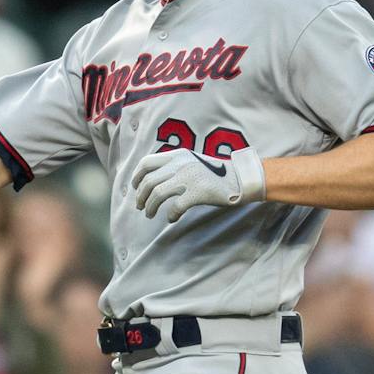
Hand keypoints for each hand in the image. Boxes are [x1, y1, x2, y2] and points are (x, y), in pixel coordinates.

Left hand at [130, 146, 266, 221]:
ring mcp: (189, 178)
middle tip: (140, 206)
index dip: (136, 176)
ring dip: (150, 206)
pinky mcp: (198, 192)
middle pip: (149, 181)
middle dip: (140, 196)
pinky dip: (170, 215)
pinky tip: (172, 218)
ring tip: (149, 214)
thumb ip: (173, 166)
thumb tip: (151, 180)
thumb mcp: (191, 161)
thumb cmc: (213, 174)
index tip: (134, 188)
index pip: (147, 162)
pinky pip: (175, 206)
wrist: (239, 178)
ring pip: (157, 194)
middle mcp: (181, 164)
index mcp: (178, 155)